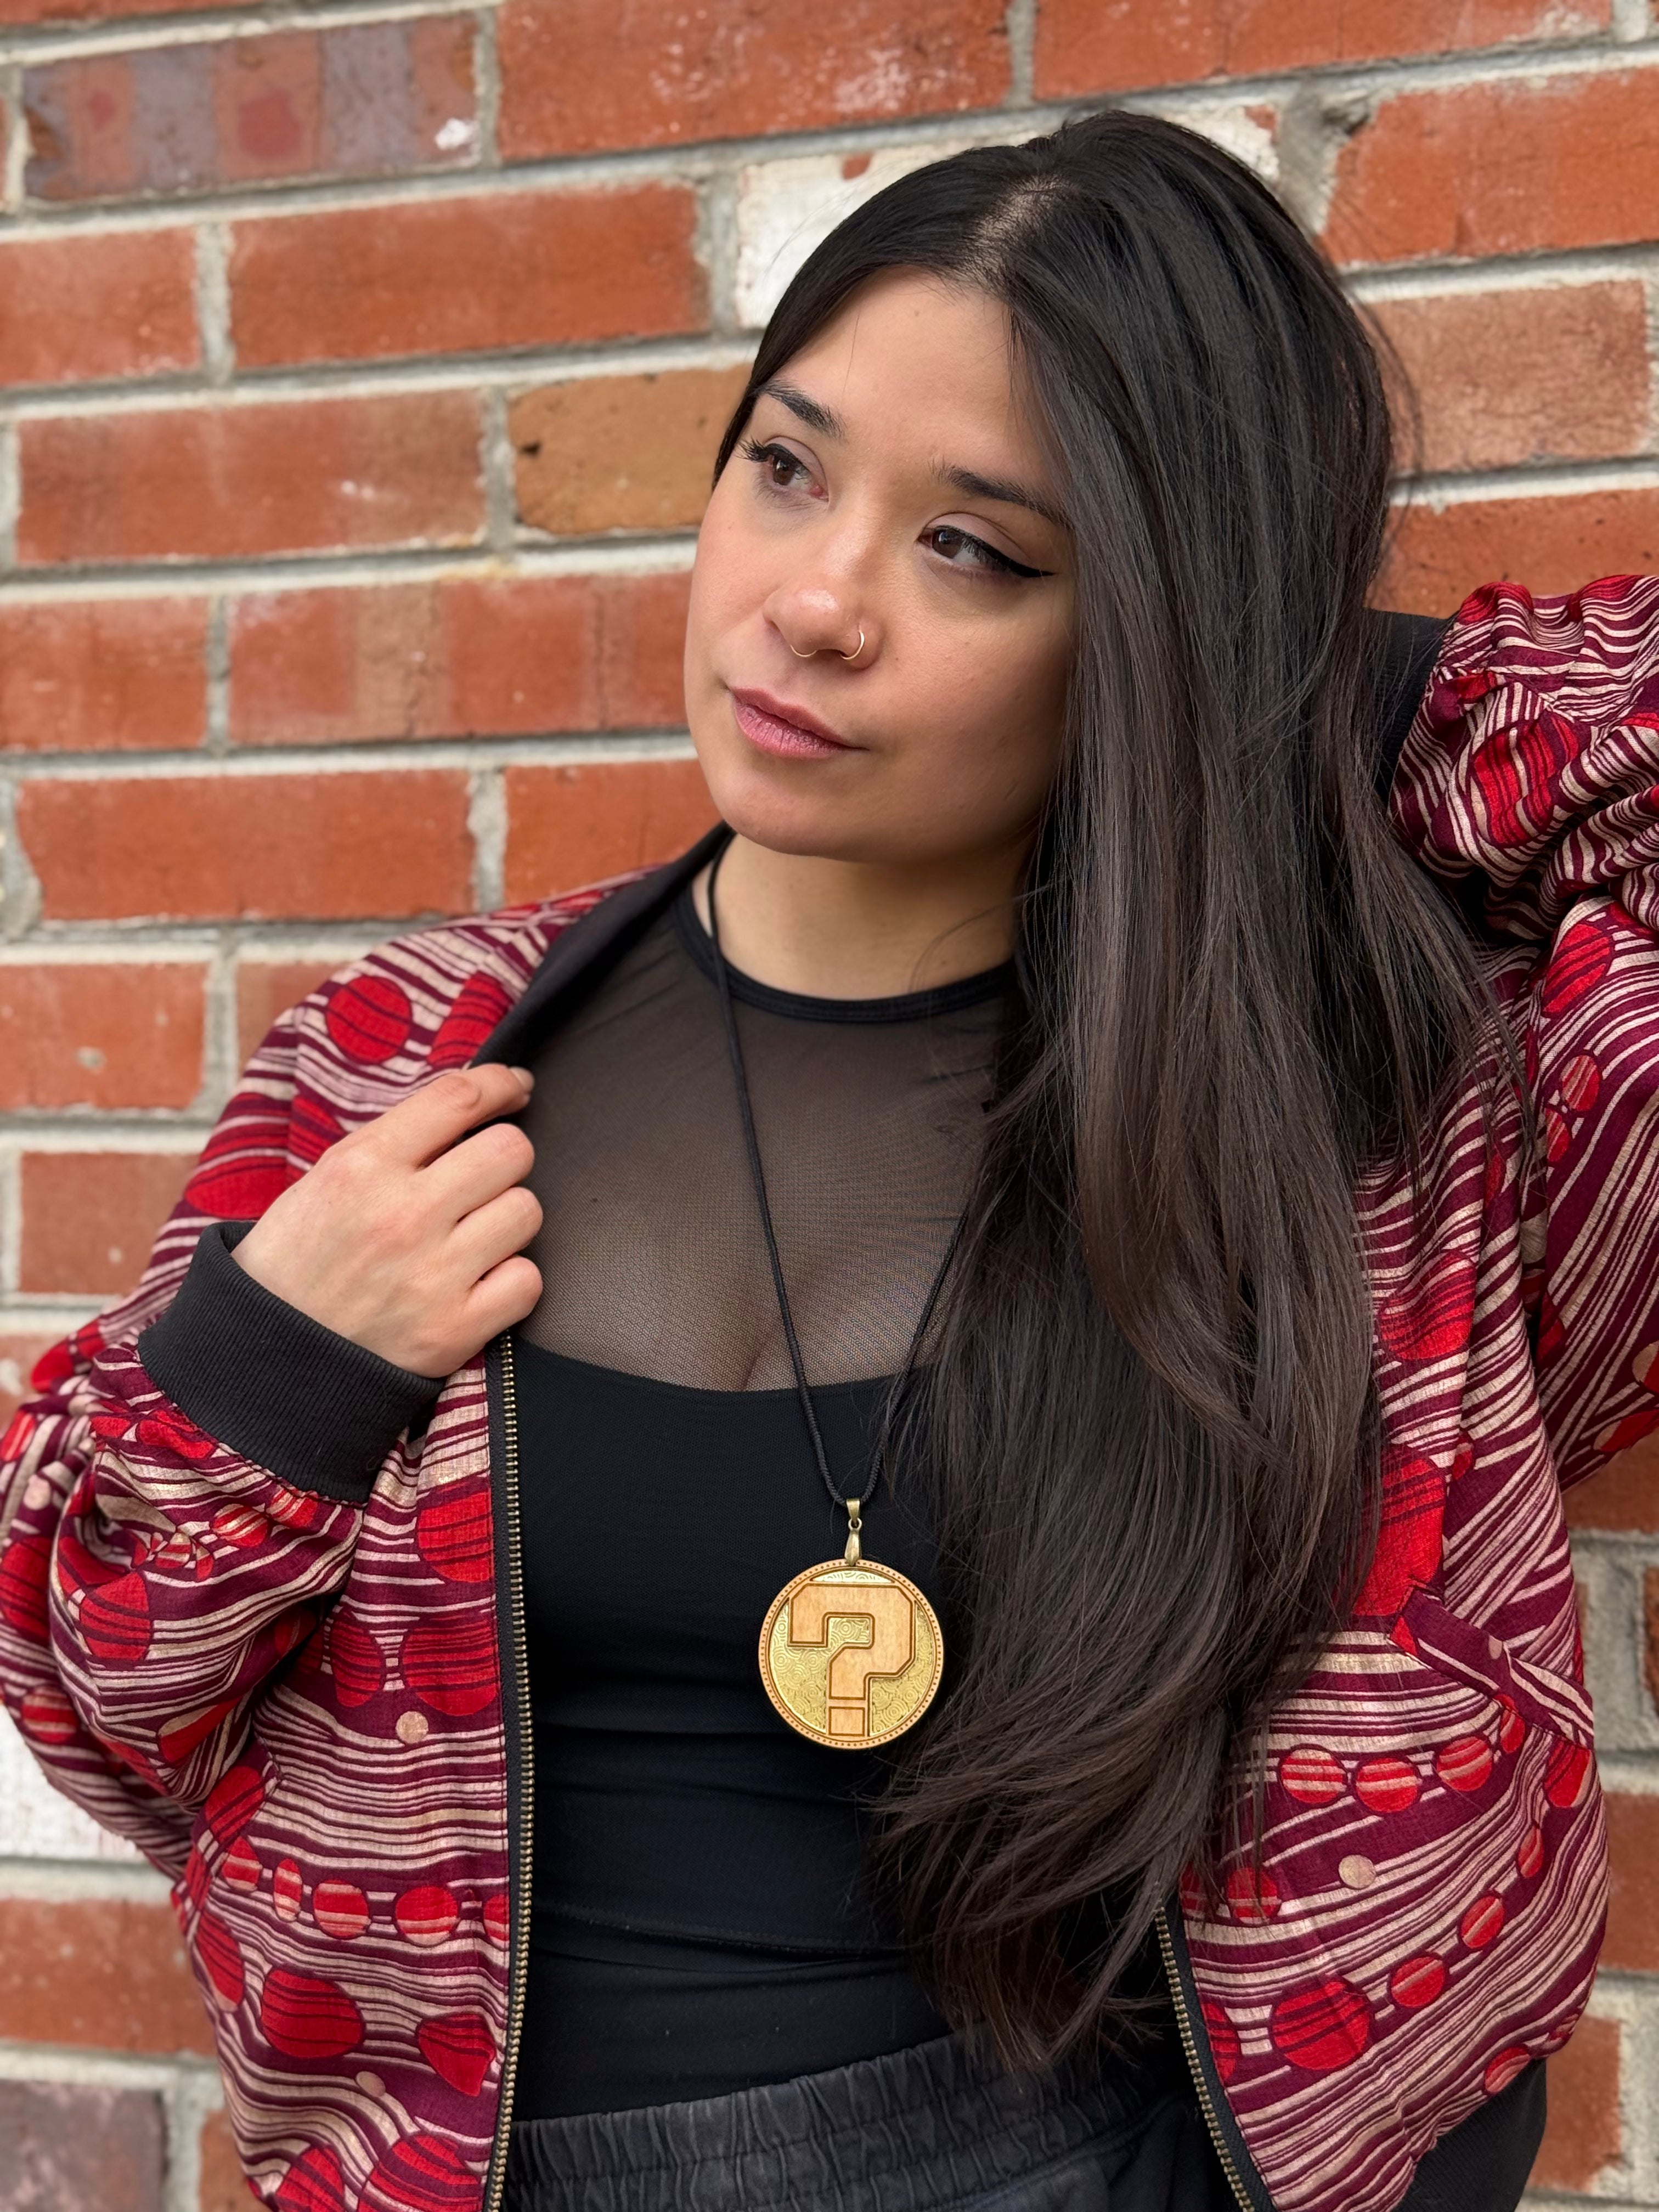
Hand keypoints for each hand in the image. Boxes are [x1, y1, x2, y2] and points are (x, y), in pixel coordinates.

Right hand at [232, 1066, 541, 1375]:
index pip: (459, 1098)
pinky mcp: (455, 1329)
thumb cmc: (298, 1261)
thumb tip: (470, 1107)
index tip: (516, 1088)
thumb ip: (394, 1144)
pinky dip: (512, 1279)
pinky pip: (528, 1280)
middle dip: (504, 1158)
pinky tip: (479, 1281)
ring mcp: (432, 1274)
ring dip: (507, 1218)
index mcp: (362, 1166)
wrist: (269, 1357)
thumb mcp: (325, 1180)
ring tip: (472, 1235)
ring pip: (526, 1211)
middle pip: (511, 1151)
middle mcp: (402, 1214)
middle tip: (482, 1178)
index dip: (501, 1084)